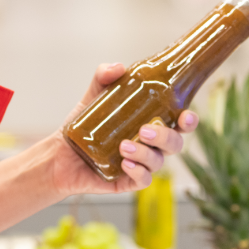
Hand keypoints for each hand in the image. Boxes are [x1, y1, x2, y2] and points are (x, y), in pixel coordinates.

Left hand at [47, 63, 198, 196]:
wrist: (60, 153)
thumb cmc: (83, 126)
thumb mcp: (93, 97)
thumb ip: (103, 78)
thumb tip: (118, 67)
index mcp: (151, 124)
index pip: (180, 124)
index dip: (189, 121)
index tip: (185, 116)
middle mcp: (151, 146)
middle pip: (175, 144)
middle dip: (165, 137)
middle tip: (144, 130)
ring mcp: (141, 164)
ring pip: (159, 162)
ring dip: (145, 153)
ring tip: (123, 146)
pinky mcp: (128, 181)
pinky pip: (144, 180)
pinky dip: (138, 172)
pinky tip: (125, 164)